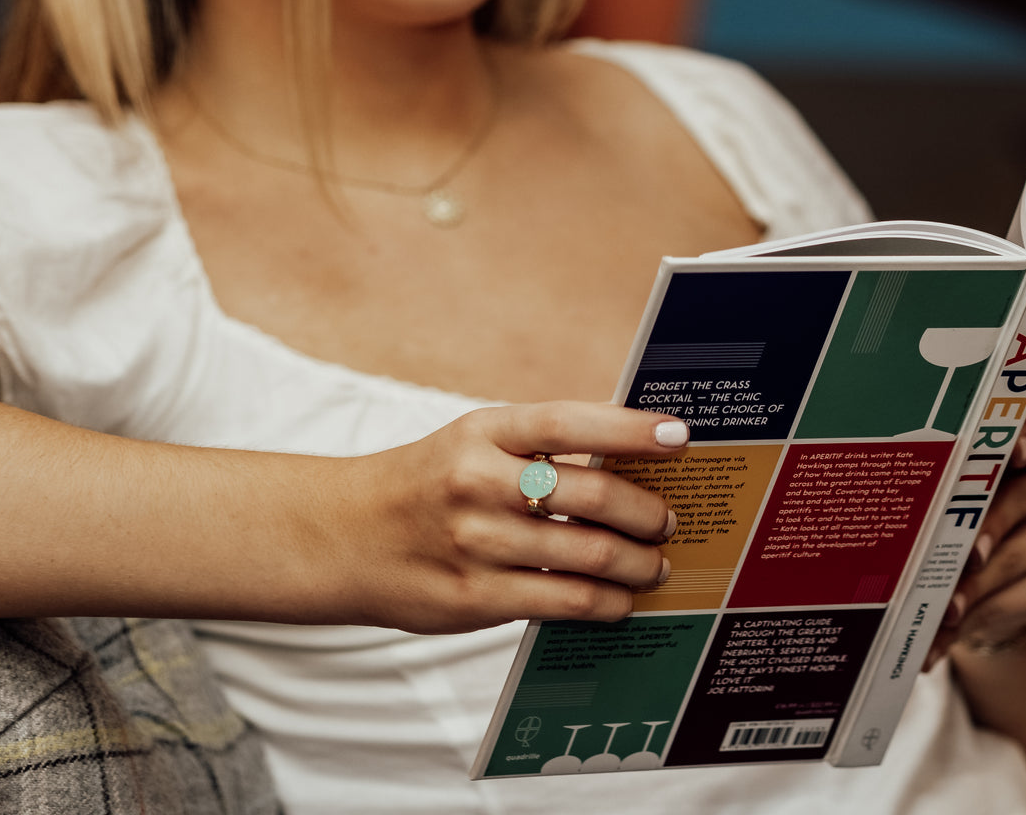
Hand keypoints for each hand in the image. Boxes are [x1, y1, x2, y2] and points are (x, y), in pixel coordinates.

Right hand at [330, 402, 685, 633]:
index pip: (569, 423)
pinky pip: (563, 602)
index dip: (630, 429)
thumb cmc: (429, 483)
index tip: (680, 435)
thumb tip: (630, 462)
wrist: (345, 535)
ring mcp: (475, 542)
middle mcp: (478, 481)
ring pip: (586, 555)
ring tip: (654, 564)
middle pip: (590, 495)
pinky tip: (619, 599)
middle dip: (646, 511)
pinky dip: (606, 602)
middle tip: (668, 520)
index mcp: (483, 431)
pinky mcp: (474, 598)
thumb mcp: (473, 442)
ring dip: (636, 563)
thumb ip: (539, 448)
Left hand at [926, 406, 1025, 666]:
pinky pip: (1024, 597)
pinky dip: (982, 613)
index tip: (1010, 450)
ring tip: (941, 604)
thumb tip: (898, 471)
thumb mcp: (976, 463)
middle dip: (989, 526)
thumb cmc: (979, 484)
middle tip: (960, 551)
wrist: (1011, 544)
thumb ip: (960, 462)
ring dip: (978, 584)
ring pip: (1022, 556)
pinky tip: (950, 626)